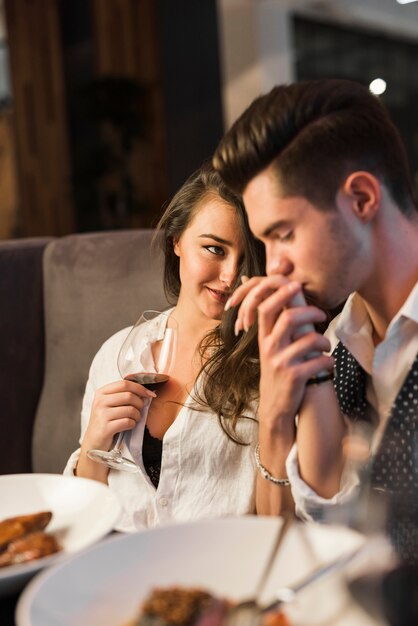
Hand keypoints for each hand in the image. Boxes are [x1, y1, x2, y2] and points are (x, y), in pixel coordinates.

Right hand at [81, 379, 155, 453]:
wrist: (93, 442)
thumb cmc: (106, 421)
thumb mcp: (109, 405)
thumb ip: (123, 395)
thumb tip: (146, 392)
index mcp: (101, 393)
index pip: (124, 384)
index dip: (140, 388)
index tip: (150, 394)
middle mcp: (99, 402)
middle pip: (128, 396)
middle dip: (139, 403)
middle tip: (140, 409)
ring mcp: (102, 415)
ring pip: (130, 409)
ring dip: (137, 415)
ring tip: (134, 419)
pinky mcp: (106, 428)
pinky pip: (128, 422)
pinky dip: (132, 424)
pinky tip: (129, 425)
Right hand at [226, 276, 333, 427]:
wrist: (275, 407)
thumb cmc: (278, 372)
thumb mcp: (270, 349)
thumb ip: (275, 327)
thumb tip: (282, 302)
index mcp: (263, 338)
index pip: (265, 308)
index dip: (281, 293)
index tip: (296, 285)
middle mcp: (269, 348)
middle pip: (289, 317)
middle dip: (311, 312)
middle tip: (323, 315)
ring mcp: (281, 363)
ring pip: (310, 339)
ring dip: (325, 340)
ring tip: (327, 345)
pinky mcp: (295, 377)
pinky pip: (320, 360)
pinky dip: (329, 360)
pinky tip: (329, 364)